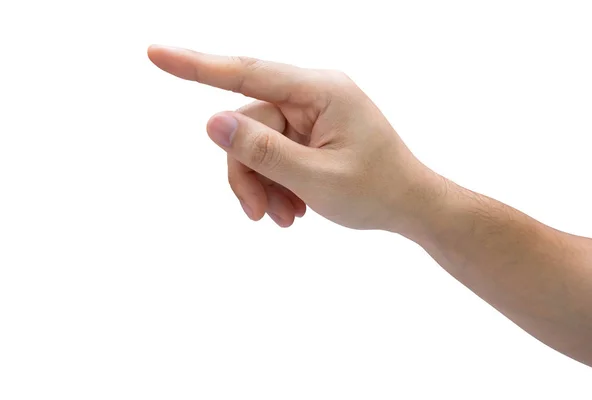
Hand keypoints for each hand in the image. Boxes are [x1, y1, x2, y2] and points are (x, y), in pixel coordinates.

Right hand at [147, 45, 443, 236]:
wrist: (411, 207)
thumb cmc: (376, 191)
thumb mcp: (316, 178)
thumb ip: (262, 151)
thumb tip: (212, 123)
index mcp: (321, 90)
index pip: (248, 72)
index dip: (197, 65)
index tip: (155, 53)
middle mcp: (313, 93)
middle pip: (249, 125)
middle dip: (249, 173)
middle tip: (260, 215)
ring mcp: (311, 112)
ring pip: (257, 143)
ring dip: (263, 183)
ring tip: (285, 218)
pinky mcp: (309, 131)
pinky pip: (274, 151)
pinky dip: (276, 182)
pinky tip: (294, 208)